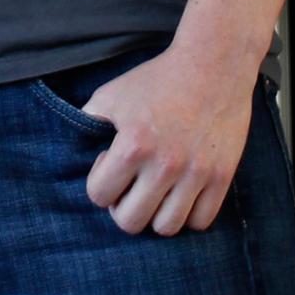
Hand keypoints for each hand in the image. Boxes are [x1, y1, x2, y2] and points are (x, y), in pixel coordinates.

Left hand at [72, 45, 255, 236]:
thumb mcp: (111, 95)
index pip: (99, 195)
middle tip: (130, 187)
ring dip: (155, 215)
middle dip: (123, 207)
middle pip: (131, 222)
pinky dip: (188, 215)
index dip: (100, 183)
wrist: (212, 65)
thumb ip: (88, 124)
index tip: (111, 165)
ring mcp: (197, 173)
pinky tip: (181, 193)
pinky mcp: (222, 176)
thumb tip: (72, 150)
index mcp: (133, 144)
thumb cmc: (157, 80)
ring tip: (155, 192)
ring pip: (167, 228)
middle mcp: (166, 164)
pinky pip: (201, 221)